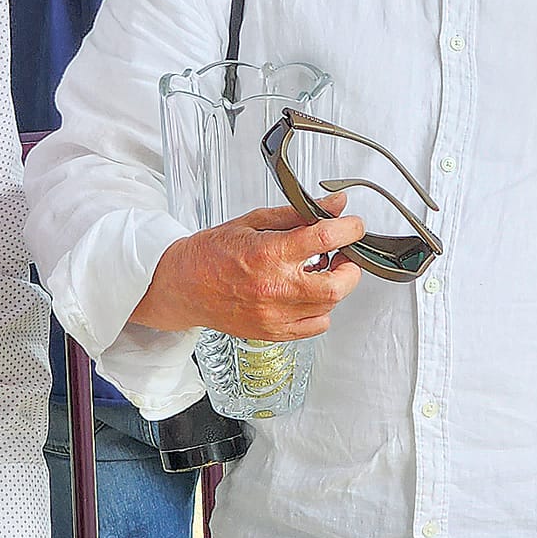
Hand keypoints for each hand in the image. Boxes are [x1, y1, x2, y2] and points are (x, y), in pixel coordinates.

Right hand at [132, 200, 365, 339]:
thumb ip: (299, 214)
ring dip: (335, 286)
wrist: (183, 285)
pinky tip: (307, 294)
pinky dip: (321, 310)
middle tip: (343, 254)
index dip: (348, 229)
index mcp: (268, 253)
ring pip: (330, 306)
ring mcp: (275, 315)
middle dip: (350, 267)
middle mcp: (274, 288)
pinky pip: (316, 326)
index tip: (353, 225)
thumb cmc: (212, 252)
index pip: (324, 239)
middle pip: (337, 284)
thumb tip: (334, 205)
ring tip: (321, 271)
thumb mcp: (255, 220)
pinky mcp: (273, 332)